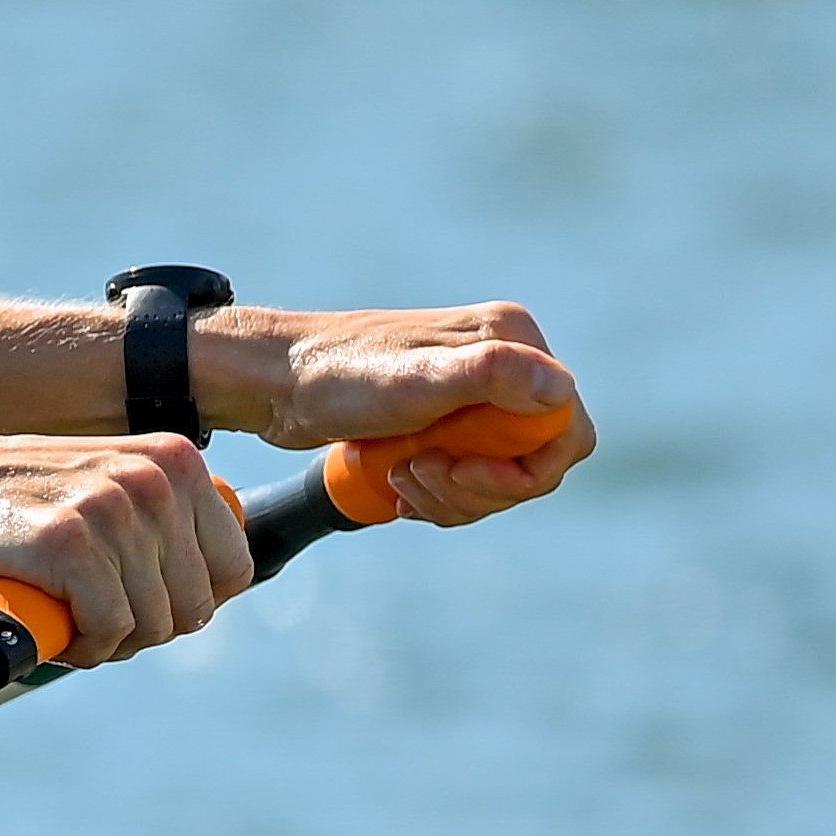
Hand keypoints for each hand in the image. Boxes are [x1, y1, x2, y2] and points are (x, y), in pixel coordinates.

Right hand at [0, 432, 254, 662]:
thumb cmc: (16, 507)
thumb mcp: (109, 488)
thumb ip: (163, 518)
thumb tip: (217, 588)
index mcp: (178, 460)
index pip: (233, 565)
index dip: (189, 603)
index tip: (143, 606)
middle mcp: (154, 478)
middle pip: (197, 603)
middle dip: (149, 629)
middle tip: (98, 623)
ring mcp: (112, 507)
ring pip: (155, 621)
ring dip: (113, 643)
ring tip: (72, 624)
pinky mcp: (69, 543)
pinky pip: (111, 627)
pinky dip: (85, 648)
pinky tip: (58, 632)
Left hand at [213, 302, 589, 523]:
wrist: (270, 384)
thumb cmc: (334, 379)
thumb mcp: (412, 381)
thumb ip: (489, 377)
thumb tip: (559, 389)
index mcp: (511, 340)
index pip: (565, 428)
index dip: (525, 470)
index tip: (462, 472)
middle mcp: (502, 360)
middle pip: (537, 458)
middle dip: (483, 487)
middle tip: (417, 477)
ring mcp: (474, 393)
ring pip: (502, 475)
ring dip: (454, 495)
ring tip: (400, 479)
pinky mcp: (445, 420)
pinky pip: (469, 477)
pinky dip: (439, 496)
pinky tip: (398, 490)